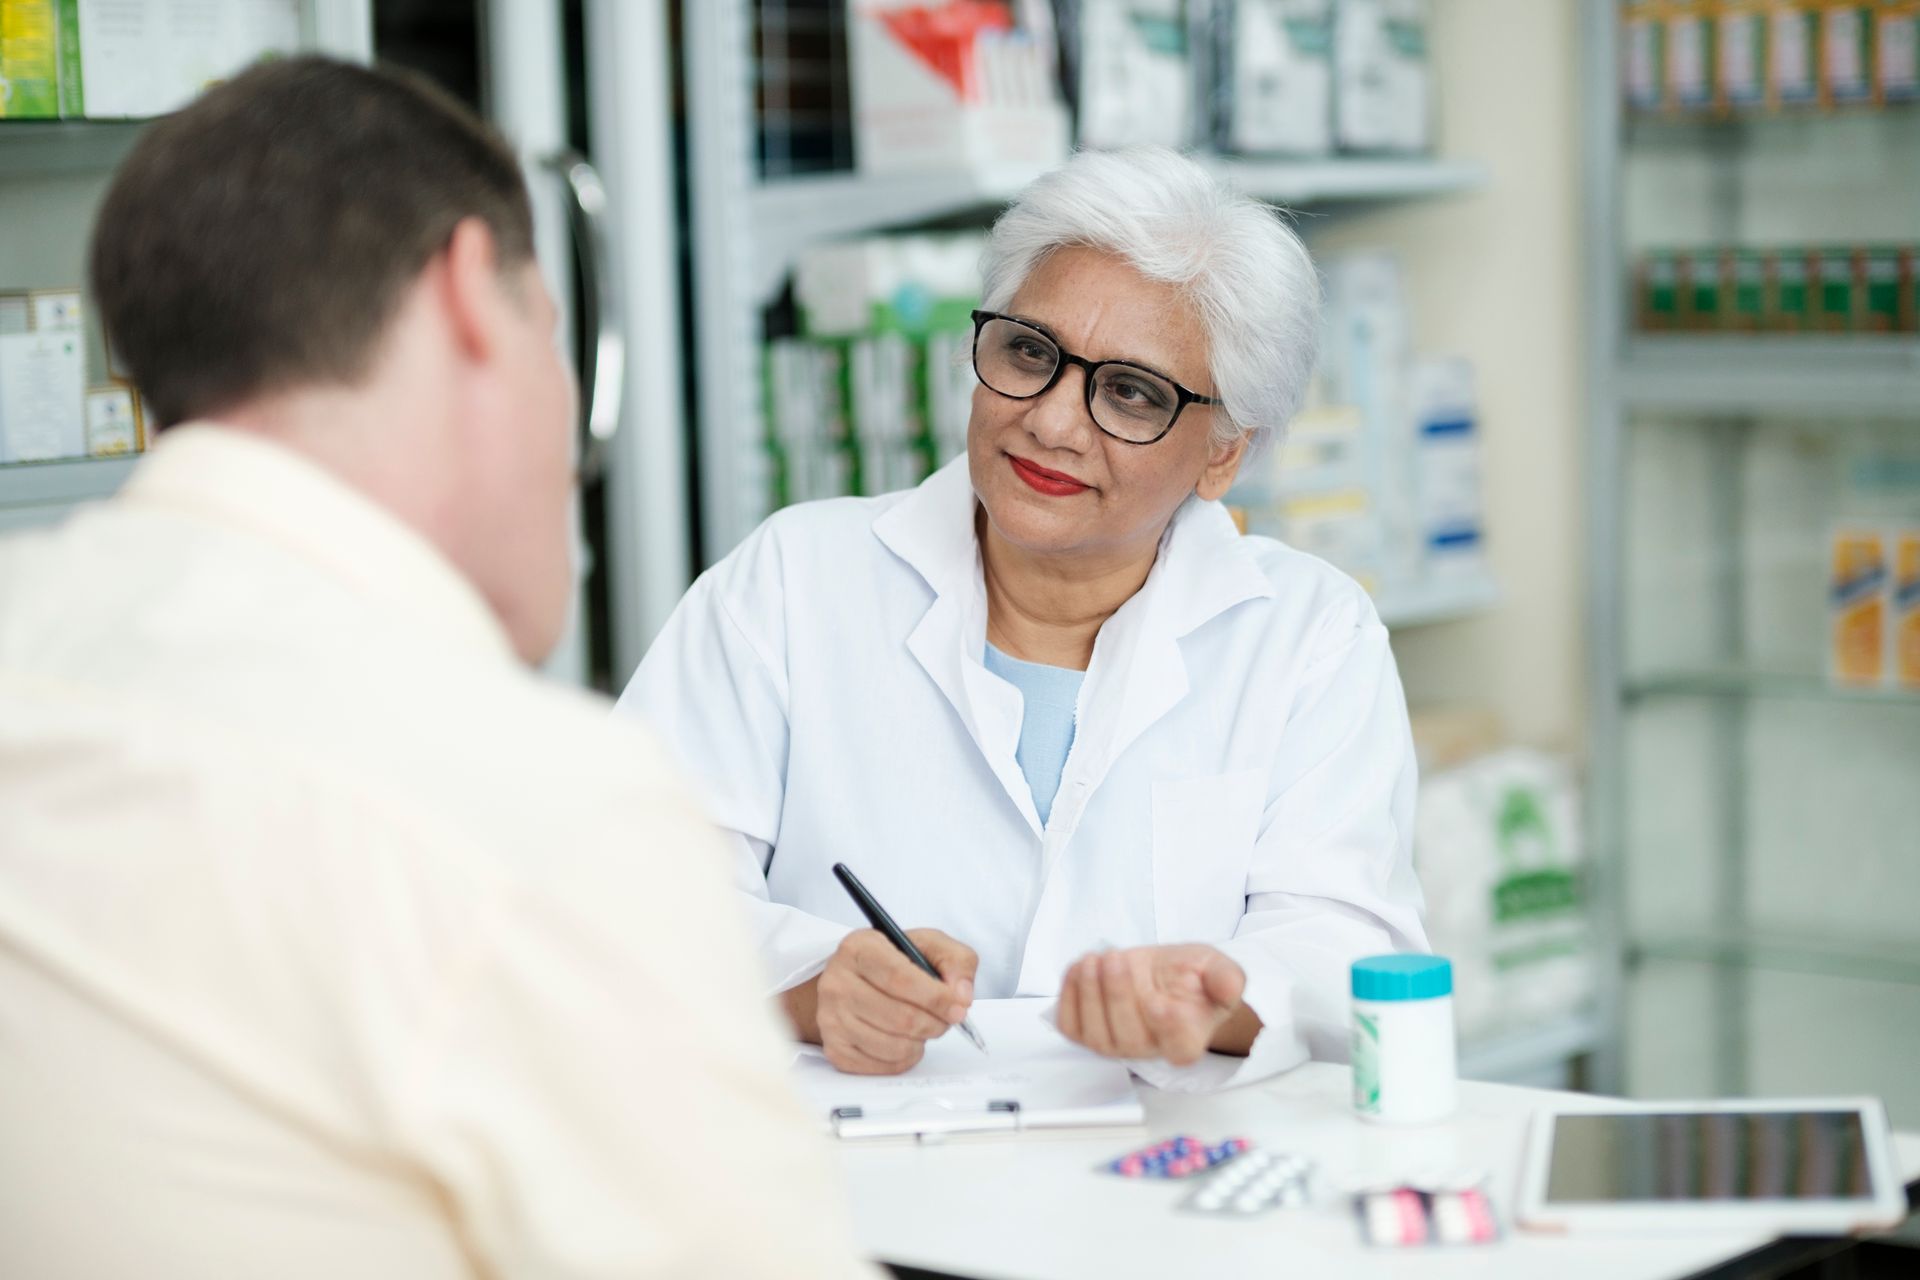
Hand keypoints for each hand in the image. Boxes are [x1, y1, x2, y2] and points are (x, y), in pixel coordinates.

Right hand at [794, 928, 977, 1074]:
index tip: (958, 1008)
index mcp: (859, 948)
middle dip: (935, 1023)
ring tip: (924, 1027)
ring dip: (921, 1041)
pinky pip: (882, 1066)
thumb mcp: (929, 945)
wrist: (854, 980)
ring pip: (893, 1046)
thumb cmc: (894, 962)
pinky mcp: (834, 1048)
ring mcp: (831, 1018)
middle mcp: (837, 982)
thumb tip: (961, 996)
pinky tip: (906, 1040)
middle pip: (900, 1017)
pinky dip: (905, 1058)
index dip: (935, 997)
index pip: (900, 978)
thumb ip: (956, 961)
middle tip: (946, 1019)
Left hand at [1056, 944, 1248, 1065]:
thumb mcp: (1214, 967)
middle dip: (1118, 995)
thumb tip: (1231, 987)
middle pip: (1129, 1037)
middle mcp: (1149, 1049)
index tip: (1160, 1000)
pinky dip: (1069, 997)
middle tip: (1117, 958)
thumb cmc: (1188, 977)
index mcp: (1186, 1040)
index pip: (1179, 1048)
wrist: (1160, 975)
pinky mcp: (1086, 1034)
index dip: (1169, 1028)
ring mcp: (1115, 1045)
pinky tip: (1079, 969)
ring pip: (1096, 1035)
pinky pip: (1071, 1026)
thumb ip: (1226, 977)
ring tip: (1094, 960)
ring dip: (1090, 994)